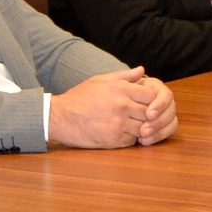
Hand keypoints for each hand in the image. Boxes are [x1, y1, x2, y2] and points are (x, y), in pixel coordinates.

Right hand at [51, 66, 178, 148]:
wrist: (60, 117)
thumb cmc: (79, 97)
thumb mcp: (100, 80)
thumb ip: (123, 76)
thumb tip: (141, 70)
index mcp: (121, 89)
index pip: (152, 95)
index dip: (152, 99)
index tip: (145, 102)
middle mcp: (123, 106)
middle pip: (151, 112)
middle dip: (149, 115)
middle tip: (141, 116)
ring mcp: (119, 124)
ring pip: (144, 128)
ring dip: (141, 128)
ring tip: (132, 125)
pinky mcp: (114, 140)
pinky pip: (132, 140)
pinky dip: (130, 138)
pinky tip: (122, 133)